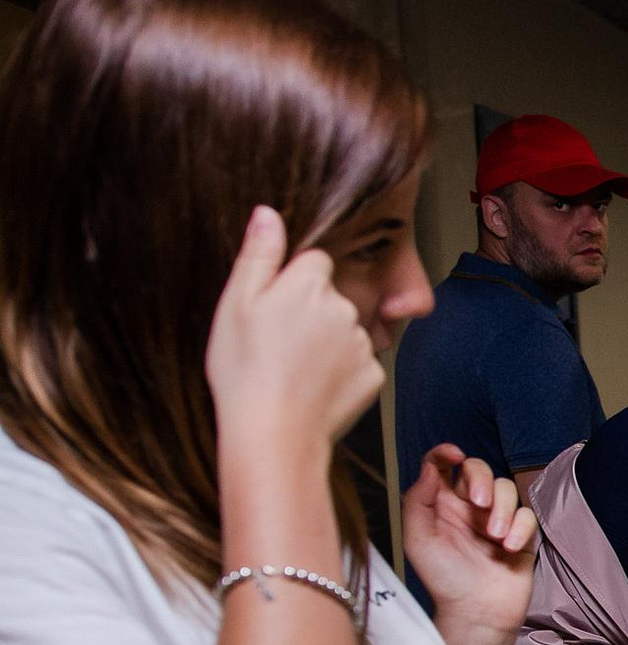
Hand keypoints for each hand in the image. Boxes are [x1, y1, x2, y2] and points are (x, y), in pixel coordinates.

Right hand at [204, 206, 381, 484]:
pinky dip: (340, 373)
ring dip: (327, 344)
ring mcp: (362, 343)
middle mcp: (344, 308)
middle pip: (332, 298)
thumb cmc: (243, 368)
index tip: (276, 306)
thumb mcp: (236, 304)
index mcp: (309, 284)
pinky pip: (357, 365)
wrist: (273, 432)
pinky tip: (314, 388)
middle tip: (279, 344)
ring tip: (293, 369)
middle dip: (312, 313)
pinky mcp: (374, 377)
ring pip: (346, 332)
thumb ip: (259, 255)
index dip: (294, 281)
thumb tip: (268, 213)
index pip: (314, 263)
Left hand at [406, 447, 538, 644]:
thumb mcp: (419, 540)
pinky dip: (520, 528)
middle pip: (479, 469)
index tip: (453, 455)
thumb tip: (432, 468)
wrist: (477, 612)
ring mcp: (496, 519)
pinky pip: (527, 515)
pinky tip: (509, 548)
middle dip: (482, 479)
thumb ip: (418, 501)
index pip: (442, 465)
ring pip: (506, 488)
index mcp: (441, 504)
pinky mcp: (521, 534)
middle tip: (479, 505)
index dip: (446, 452)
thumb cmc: (444, 579)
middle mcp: (469, 507)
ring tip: (495, 537)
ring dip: (502, 508)